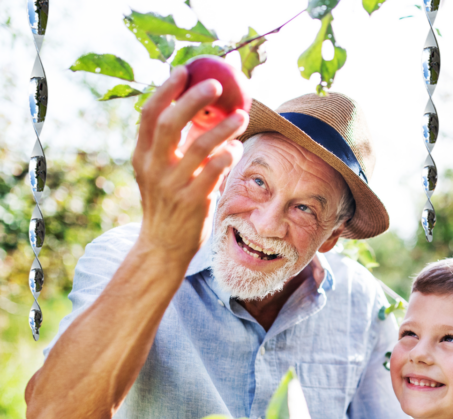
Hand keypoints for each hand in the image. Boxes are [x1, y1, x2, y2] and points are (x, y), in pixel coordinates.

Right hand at [132, 66, 248, 262]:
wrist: (162, 246)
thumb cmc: (167, 204)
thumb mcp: (158, 173)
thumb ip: (172, 146)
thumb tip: (197, 112)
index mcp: (142, 155)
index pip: (150, 113)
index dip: (166, 89)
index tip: (185, 70)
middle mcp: (153, 167)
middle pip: (171, 122)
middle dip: (194, 98)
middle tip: (217, 84)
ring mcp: (172, 185)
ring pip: (200, 146)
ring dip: (224, 128)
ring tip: (242, 116)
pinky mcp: (191, 201)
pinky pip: (214, 171)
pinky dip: (227, 156)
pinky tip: (236, 149)